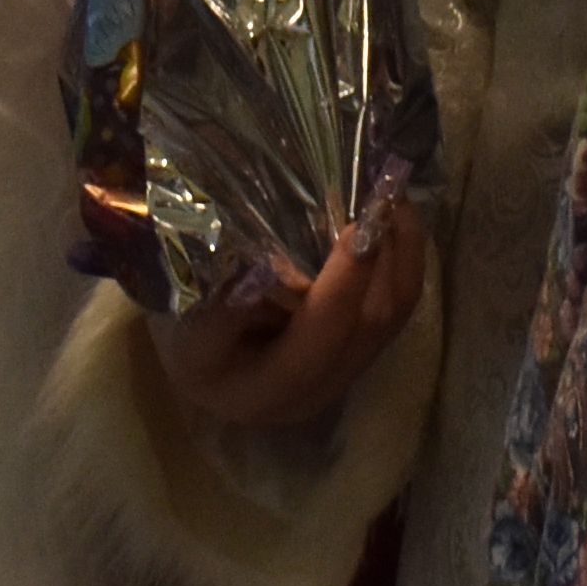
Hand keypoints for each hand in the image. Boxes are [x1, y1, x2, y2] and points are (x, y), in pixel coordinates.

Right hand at [152, 185, 428, 438]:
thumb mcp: (183, 333)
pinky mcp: (357, 350)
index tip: (358, 228)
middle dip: (388, 260)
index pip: (317, 343)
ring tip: (395, 195)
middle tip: (386, 193)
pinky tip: (393, 219)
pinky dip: (401, 261)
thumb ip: (217, 312)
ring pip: (394, 316)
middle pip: (370, 329)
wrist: (203, 362)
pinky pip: (394, 306)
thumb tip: (257, 273)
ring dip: (403, 255)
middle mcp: (317, 390)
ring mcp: (343, 373)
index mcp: (267, 392)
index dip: (343, 287)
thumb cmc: (187, 342)